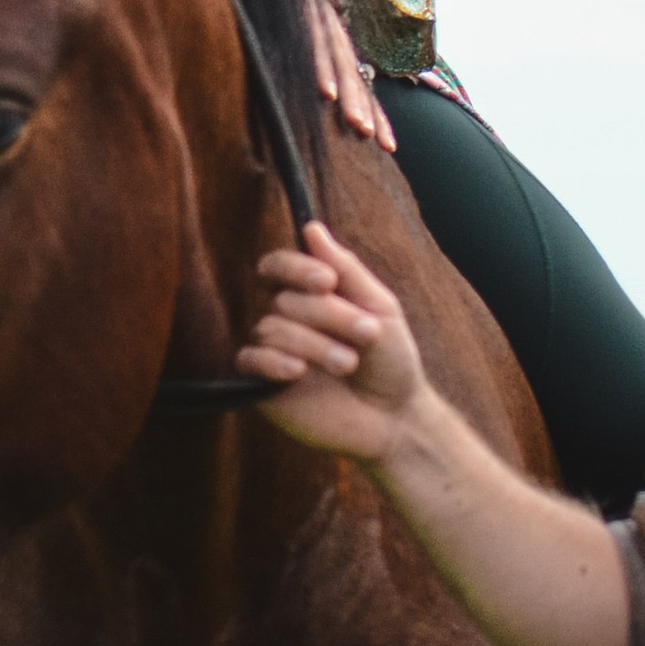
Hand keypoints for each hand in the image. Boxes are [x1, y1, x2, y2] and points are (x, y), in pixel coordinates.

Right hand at [239, 220, 430, 458]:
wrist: (395, 417)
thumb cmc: (391, 362)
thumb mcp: (379, 307)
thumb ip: (346, 268)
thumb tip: (311, 228)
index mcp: (311, 297)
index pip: (279, 266)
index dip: (296, 268)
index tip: (327, 281)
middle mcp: (287, 320)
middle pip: (284, 299)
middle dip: (329, 315)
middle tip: (367, 336)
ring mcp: (274, 352)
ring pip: (272, 328)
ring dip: (315, 344)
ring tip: (349, 365)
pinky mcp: (264, 385)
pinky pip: (249, 360)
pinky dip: (272, 362)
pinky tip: (297, 372)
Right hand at [305, 0, 396, 150]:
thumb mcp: (309, 34)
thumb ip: (319, 64)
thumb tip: (323, 101)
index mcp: (340, 44)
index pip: (363, 84)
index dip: (378, 115)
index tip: (389, 147)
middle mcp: (337, 34)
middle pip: (356, 77)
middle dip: (366, 110)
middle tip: (372, 139)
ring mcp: (323, 21)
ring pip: (341, 65)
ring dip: (350, 98)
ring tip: (358, 127)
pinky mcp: (305, 9)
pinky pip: (315, 43)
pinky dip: (321, 70)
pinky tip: (326, 94)